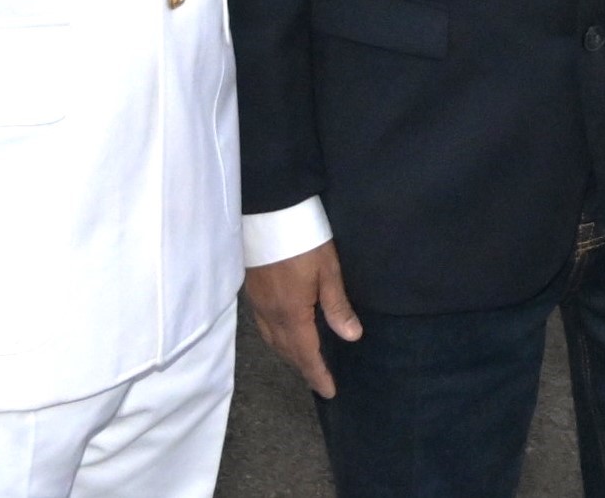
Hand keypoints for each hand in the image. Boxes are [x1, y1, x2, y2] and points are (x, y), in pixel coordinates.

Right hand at [246, 241, 361, 397]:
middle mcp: (271, 314)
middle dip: (303, 367)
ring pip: (273, 340)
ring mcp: (259, 303)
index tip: (329, 391)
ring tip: (305, 361)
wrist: (269, 212)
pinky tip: (285, 334)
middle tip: (319, 379)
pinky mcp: (253, 291)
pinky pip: (265, 326)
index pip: (306, 354)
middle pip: (287, 351)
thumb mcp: (328, 269)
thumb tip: (351, 337)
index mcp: (291, 314)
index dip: (318, 374)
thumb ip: (337, 305)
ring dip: (289, 354)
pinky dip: (278, 338)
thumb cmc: (303, 238)